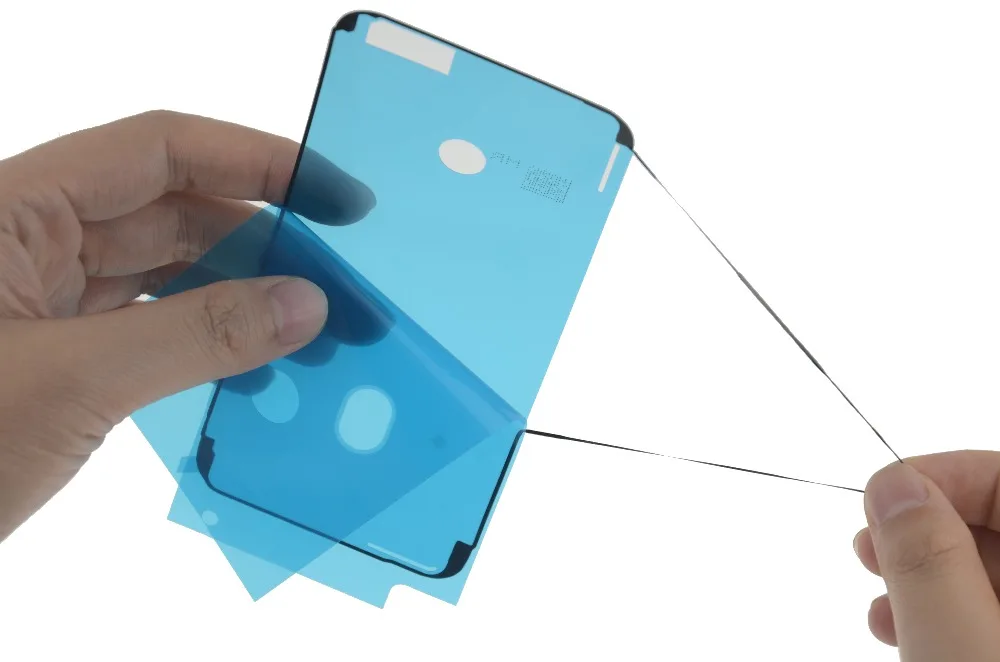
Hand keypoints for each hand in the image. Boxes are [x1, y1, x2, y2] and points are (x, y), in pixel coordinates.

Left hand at [0, 110, 373, 541]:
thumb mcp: (68, 383)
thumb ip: (193, 334)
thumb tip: (304, 304)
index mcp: (12, 208)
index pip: (158, 150)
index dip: (258, 162)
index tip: (338, 197)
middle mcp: (29, 239)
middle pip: (173, 213)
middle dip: (264, 243)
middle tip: (343, 285)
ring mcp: (41, 300)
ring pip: (166, 274)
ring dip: (242, 298)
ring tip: (315, 332)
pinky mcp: (55, 356)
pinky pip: (149, 329)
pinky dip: (207, 343)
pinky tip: (259, 365)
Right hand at [854, 451, 999, 659]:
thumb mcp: (959, 645)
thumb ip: (931, 562)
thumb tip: (896, 484)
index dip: (944, 475)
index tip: (884, 498)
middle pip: (994, 523)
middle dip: (922, 527)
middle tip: (871, 550)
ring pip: (985, 569)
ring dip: (920, 571)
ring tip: (878, 599)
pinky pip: (984, 612)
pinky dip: (937, 609)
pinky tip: (900, 629)